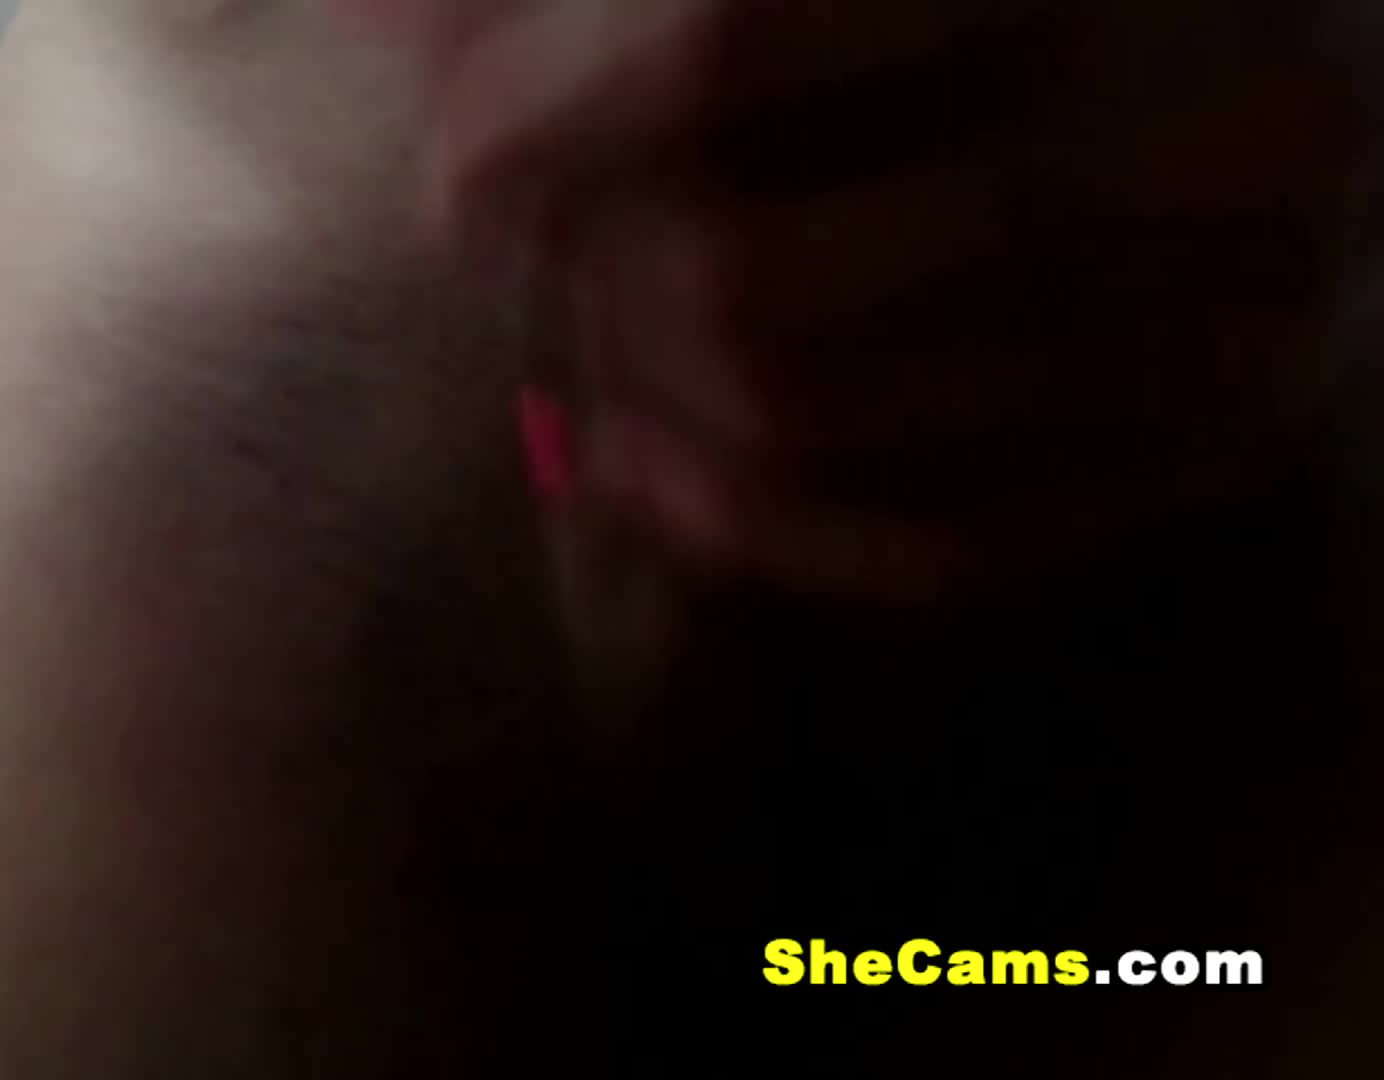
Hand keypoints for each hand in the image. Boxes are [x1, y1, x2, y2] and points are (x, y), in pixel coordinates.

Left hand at [341, 0, 1368, 597]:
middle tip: (538, 274)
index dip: (538, 126)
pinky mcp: (1229, 434)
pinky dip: (752, 523)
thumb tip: (384, 16)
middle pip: (742, 283)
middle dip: (583, 294)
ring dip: (643, 415)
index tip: (463, 182)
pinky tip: (657, 465)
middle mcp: (1193, 118)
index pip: (717, 51)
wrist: (1245, 55)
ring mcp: (1233, 302)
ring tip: (594, 358)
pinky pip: (931, 541)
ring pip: (812, 427)